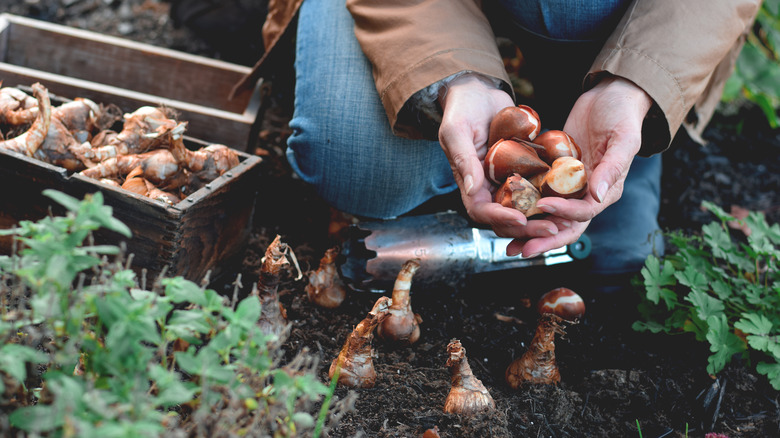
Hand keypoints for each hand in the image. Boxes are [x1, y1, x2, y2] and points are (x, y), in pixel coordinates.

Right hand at [438, 74, 559, 238]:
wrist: (479, 90)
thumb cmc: (462, 108)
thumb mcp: (457, 131)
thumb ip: (464, 160)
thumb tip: (473, 190)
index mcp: (469, 183)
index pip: (482, 211)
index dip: (500, 219)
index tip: (520, 219)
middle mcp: (488, 186)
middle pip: (506, 217)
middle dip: (528, 228)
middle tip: (551, 229)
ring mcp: (507, 179)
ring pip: (525, 208)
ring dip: (543, 218)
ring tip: (565, 222)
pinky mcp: (523, 169)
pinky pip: (537, 188)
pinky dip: (552, 197)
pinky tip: (571, 199)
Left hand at [505, 75, 653, 256]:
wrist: (610, 96)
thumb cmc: (622, 115)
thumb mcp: (624, 138)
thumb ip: (612, 168)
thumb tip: (596, 195)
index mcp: (606, 191)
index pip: (583, 214)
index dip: (563, 214)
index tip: (543, 207)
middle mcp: (587, 195)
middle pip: (563, 226)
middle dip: (541, 240)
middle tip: (518, 250)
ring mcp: (569, 186)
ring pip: (548, 216)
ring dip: (529, 231)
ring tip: (507, 243)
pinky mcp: (555, 175)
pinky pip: (538, 194)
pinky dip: (523, 206)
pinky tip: (503, 211)